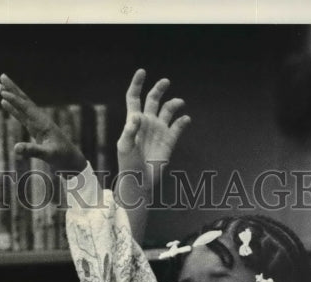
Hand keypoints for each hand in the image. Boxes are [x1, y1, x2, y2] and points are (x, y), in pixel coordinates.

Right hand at [0, 73, 86, 174]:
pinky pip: (22, 116)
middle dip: (13, 89)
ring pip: (22, 106)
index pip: (27, 108)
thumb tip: (16, 148)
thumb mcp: (48, 155)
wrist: (71, 162)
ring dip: (12, 96)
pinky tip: (5, 104)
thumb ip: (33, 151)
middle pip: (24, 101)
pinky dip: (13, 109)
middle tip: (2, 76)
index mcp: (43, 123)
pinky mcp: (36, 130)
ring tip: (0, 87)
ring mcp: (38, 124)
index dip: (15, 100)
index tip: (3, 92)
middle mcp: (40, 120)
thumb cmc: (62, 158)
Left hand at [117, 68, 190, 187]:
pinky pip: (178, 127)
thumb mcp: (125, 147)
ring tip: (179, 103)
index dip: (137, 84)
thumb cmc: (128, 165)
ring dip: (174, 104)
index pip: (134, 97)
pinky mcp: (169, 141)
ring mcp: (159, 131)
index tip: (142, 71)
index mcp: (133, 121)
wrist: (139, 181)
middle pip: (153, 99)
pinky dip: (183, 121)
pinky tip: (185, 119)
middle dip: (159, 88)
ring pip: (168, 110)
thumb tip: (137, 115)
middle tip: (166, 81)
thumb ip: (130, 130)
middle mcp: (147, 123)